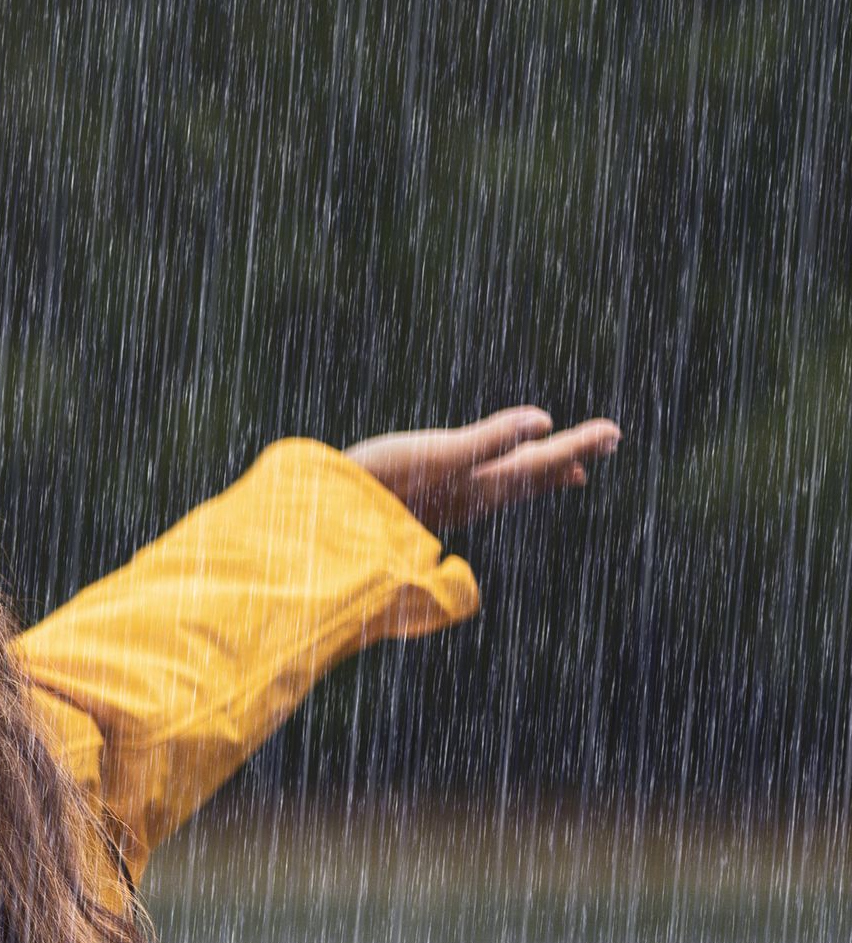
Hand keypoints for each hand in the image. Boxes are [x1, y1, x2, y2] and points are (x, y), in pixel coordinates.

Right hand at [343, 408, 622, 534]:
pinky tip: (499, 481)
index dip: (580, 444)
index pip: (544, 460)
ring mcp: (454, 502)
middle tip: (607, 442)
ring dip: (545, 473)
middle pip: (536, 475)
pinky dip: (511, 481)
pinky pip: (489, 492)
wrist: (326, 521)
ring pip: (515, 487)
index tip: (615, 431)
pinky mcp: (432, 502)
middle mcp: (476, 496)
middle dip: (571, 456)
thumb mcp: (436, 455)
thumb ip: (489, 439)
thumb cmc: (378, 484)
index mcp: (483, 482)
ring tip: (571, 470)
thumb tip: (543, 421)